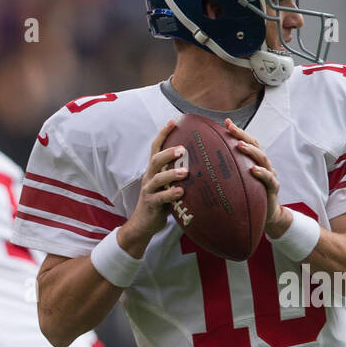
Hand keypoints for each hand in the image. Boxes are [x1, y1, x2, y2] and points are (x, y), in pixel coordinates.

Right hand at [119, 119, 186, 256]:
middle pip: (155, 159)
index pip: (156, 148)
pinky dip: (170, 194)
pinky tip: (181, 192)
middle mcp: (149, 177)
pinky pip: (160, 198)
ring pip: (157, 178)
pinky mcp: (151, 204)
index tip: (173, 121)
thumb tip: (202, 164)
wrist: (143, 224)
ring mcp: (149, 190)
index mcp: (154, 170)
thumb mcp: (168, 186)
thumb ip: (178, 175)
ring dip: (171, 173)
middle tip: (182, 149)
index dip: (163, 134)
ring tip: (185, 172)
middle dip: (168, 152)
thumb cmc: (160, 203)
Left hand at [225, 118, 287, 236]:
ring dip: (251, 151)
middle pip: (255, 146)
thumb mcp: (237, 183)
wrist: (266, 216)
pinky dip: (262, 173)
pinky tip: (253, 170)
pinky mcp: (273, 189)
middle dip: (243, 136)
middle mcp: (264, 165)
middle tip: (231, 129)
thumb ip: (227, 173)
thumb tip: (203, 165)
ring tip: (240, 145)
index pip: (248, 142)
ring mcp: (270, 176)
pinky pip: (269, 179)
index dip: (239, 132)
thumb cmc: (248, 198)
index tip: (226, 123)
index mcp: (255, 162)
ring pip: (263, 159)